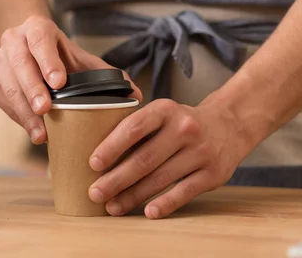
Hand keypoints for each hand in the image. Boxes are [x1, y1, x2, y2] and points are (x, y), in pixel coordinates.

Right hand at [0, 15, 141, 143]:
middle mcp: (13, 40)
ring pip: (7, 84)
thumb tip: (136, 94)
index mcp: (36, 28)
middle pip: (20, 64)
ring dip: (23, 109)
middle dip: (32, 88)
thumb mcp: (80, 57)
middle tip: (45, 110)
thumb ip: (105, 73)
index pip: (40, 41)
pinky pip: (3, 100)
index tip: (59, 83)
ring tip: (40, 132)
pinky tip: (32, 129)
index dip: (48, 62)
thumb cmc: (57, 54)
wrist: (25, 44)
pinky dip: (17, 116)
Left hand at [88, 98, 252, 218]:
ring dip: (133, 195)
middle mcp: (184, 128)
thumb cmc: (180, 123)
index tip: (93, 164)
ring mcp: (200, 151)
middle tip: (95, 192)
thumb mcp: (161, 113)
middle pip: (144, 158)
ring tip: (112, 206)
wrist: (229, 124)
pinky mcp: (213, 174)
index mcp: (165, 110)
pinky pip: (184, 192)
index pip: (134, 127)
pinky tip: (147, 212)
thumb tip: (97, 155)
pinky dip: (165, 203)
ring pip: (161, 178)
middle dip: (116, 179)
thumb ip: (136, 127)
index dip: (111, 147)